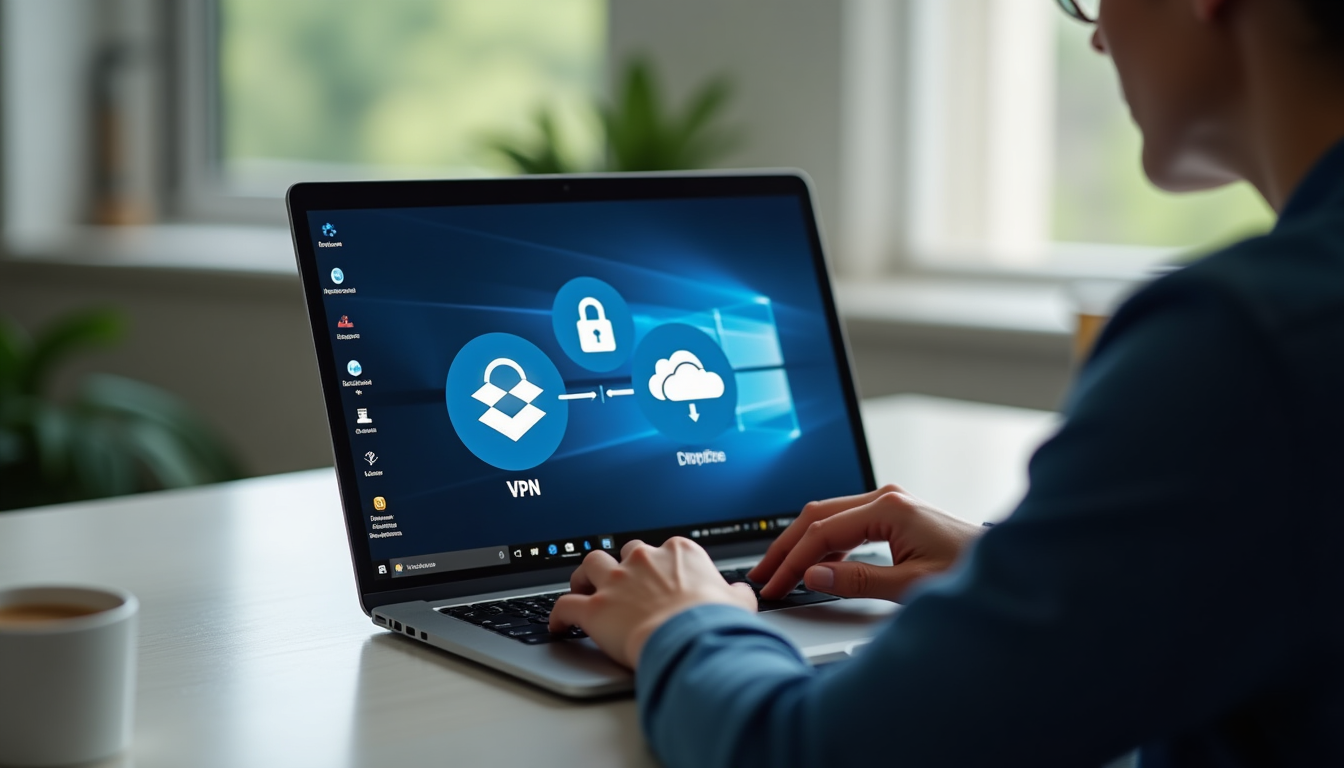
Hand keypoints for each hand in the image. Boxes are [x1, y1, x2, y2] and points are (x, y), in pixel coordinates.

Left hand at [549, 537, 756, 668]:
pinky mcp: (594, 608)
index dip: (657, 564)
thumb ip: (735, 593)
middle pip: (623, 551)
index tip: (656, 577)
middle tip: (620, 582)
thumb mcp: (738, 603)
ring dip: (583, 577)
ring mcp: (615, 582)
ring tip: (582, 588)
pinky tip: (558, 625)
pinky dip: (558, 615)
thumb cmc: (715, 623)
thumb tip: (739, 593)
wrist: (691, 640)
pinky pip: (565, 606)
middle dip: (620, 565)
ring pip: (588, 565)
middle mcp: (643, 559)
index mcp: (677, 552)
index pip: (662, 549)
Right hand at [749, 484, 981, 601]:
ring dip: (802, 546)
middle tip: (762, 575)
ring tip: (780, 572)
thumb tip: (813, 577)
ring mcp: (889, 504)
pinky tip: (814, 567)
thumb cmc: (969, 573)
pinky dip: (824, 545)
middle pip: (817, 516)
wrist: (1010, 570)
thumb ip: (857, 580)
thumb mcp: (909, 586)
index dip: (793, 561)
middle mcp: (886, 498)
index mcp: (888, 508)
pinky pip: (846, 525)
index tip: (774, 584)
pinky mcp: (893, 516)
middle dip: (786, 547)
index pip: (822, 532)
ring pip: (828, 518)